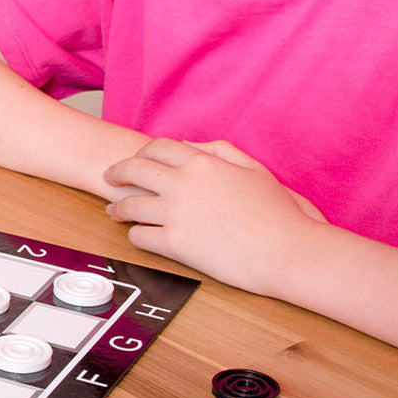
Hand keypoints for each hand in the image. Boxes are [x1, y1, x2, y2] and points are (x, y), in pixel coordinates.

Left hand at [103, 137, 326, 291]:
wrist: (288, 251)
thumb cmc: (278, 214)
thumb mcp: (254, 170)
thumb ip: (221, 152)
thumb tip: (191, 146)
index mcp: (203, 163)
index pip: (157, 148)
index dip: (140, 153)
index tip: (133, 160)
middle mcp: (184, 184)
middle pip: (133, 170)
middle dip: (116, 173)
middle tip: (109, 179)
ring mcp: (176, 214)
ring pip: (129, 205)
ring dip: (117, 208)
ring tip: (114, 212)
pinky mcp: (175, 244)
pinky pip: (140, 236)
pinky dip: (134, 235)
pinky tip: (137, 236)